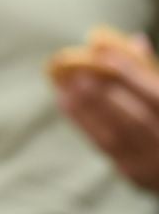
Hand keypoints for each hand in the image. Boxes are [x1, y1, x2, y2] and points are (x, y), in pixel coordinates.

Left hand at [55, 44, 158, 191]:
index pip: (156, 96)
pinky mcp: (133, 172)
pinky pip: (104, 145)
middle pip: (134, 119)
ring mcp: (152, 161)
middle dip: (103, 94)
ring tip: (64, 85)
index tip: (103, 52)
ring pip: (114, 134)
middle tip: (76, 71)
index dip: (130, 73)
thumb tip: (134, 40)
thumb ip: (152, 75)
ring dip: (86, 108)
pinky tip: (65, 102)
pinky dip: (84, 122)